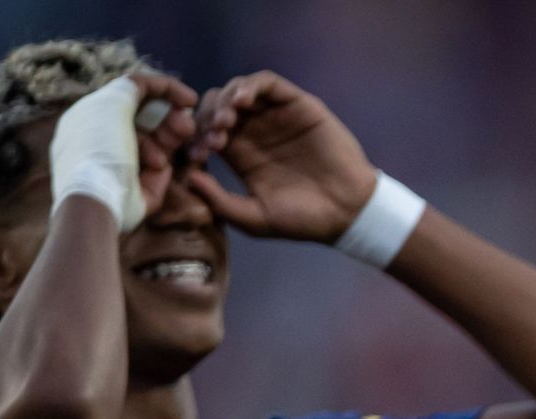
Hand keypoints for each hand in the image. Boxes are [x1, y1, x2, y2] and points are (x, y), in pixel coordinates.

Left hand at [50, 72, 196, 229]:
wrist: (97, 201)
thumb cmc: (101, 148)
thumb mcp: (112, 105)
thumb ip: (131, 87)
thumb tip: (147, 84)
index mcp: (90, 118)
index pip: (129, 96)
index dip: (161, 91)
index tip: (190, 99)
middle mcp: (104, 140)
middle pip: (146, 120)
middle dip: (169, 118)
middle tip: (188, 125)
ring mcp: (121, 166)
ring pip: (155, 143)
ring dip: (170, 137)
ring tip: (182, 140)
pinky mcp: (138, 190)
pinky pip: (158, 171)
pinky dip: (162, 164)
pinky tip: (160, 166)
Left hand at [187, 71, 375, 242]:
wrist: (347, 213)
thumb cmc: (303, 220)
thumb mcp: (254, 218)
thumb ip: (220, 201)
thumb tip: (188, 177)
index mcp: (240, 153)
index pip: (205, 130)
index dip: (195, 138)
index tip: (199, 155)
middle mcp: (254, 130)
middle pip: (216, 105)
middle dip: (207, 117)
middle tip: (213, 138)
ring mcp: (275, 115)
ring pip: (237, 90)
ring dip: (226, 100)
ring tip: (227, 121)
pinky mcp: (296, 104)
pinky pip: (267, 83)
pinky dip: (250, 86)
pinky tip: (242, 101)